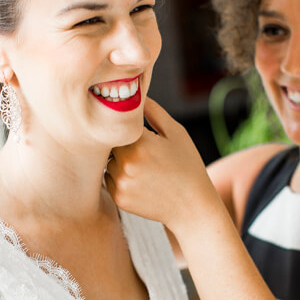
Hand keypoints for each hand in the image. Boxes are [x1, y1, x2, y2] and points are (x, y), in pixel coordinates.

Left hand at [106, 97, 217, 230]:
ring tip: (144, 168)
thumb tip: (134, 92)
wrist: (192, 206)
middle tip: (143, 152)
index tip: (137, 132)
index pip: (117, 124)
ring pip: (108, 162)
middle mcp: (126, 163)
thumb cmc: (187, 165)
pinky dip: (119, 178)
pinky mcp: (118, 198)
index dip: (126, 127)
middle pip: (109, 144)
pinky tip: (140, 181)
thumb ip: (153, 111)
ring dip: (119, 161)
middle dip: (122, 144)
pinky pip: (109, 180)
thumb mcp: (176, 133)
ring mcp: (121, 183)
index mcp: (139, 142)